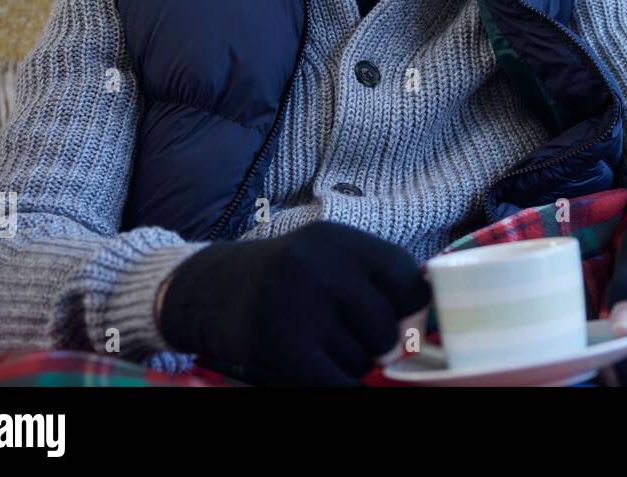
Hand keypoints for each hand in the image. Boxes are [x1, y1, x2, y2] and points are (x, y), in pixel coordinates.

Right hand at [156, 220, 429, 385]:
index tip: (403, 322)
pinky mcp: (279, 340)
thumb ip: (371, 279)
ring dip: (348, 366)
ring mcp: (298, 301)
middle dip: (377, 345)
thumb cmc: (281, 280)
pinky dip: (340, 387)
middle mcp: (322, 264)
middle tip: (351, 342)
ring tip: (320, 349)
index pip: (407, 276)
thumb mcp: (325, 260)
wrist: (202, 288)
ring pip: (358, 358)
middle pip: (386, 326)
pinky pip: (334, 382)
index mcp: (341, 239)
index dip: (412, 307)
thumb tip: (424, 320)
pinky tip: (328, 378)